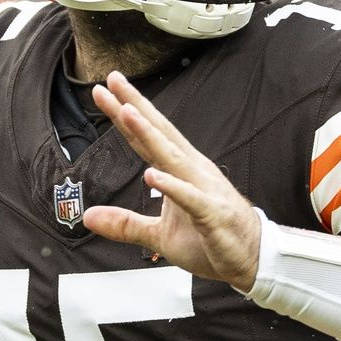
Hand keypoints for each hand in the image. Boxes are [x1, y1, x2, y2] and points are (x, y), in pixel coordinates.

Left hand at [82, 71, 261, 290]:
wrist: (252, 258)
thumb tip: (88, 217)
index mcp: (181, 170)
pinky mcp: (212, 214)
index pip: (148, 138)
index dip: (127, 113)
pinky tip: (152, 175)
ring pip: (173, 158)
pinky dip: (172, 186)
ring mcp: (204, 190)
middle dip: (135, 108)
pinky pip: (190, 198)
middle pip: (160, 134)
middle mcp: (193, 171)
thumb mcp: (159, 235)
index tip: (105, 90)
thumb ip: (125, 224)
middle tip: (112, 82)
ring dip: (150, 135)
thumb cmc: (211, 239)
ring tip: (128, 114)